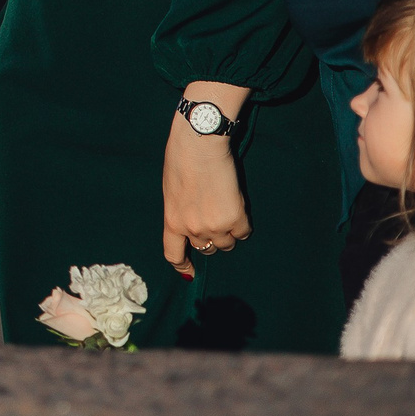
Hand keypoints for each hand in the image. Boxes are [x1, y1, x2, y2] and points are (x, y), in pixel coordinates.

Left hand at [162, 89, 251, 277]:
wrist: (200, 143)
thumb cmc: (181, 160)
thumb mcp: (171, 191)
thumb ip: (180, 212)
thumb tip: (190, 227)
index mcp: (172, 221)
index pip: (174, 254)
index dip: (183, 266)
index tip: (190, 272)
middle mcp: (193, 229)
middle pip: (206, 248)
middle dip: (210, 237)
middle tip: (212, 215)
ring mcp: (215, 226)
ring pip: (227, 243)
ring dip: (227, 231)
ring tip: (223, 206)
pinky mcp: (236, 218)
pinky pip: (243, 233)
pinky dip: (242, 223)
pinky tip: (235, 204)